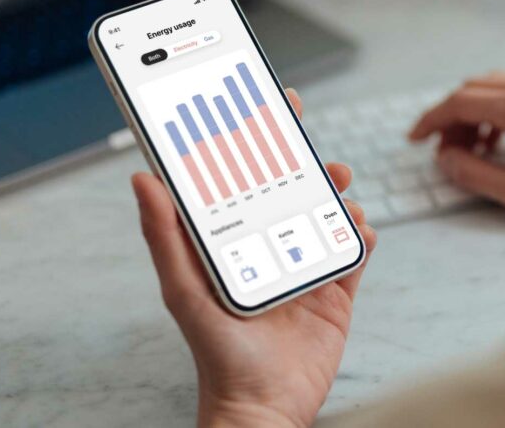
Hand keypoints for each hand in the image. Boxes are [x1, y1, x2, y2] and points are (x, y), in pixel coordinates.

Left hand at [133, 89, 376, 427]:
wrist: (265, 409)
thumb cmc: (217, 354)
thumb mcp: (184, 290)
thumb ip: (165, 235)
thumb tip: (142, 178)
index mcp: (233, 244)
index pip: (242, 180)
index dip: (253, 142)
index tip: (262, 107)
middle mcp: (269, 249)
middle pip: (290, 191)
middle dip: (304, 163)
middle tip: (310, 145)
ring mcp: (304, 268)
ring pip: (327, 215)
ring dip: (337, 197)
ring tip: (340, 191)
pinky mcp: (336, 293)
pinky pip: (354, 253)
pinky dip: (361, 236)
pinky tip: (359, 232)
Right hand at [409, 73, 504, 227]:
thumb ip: (477, 174)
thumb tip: (445, 158)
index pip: (459, 102)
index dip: (431, 121)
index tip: (415, 139)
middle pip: (474, 88)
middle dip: (451, 117)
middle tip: (447, 151)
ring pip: (495, 85)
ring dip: (474, 111)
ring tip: (474, 149)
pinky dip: (498, 107)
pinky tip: (504, 140)